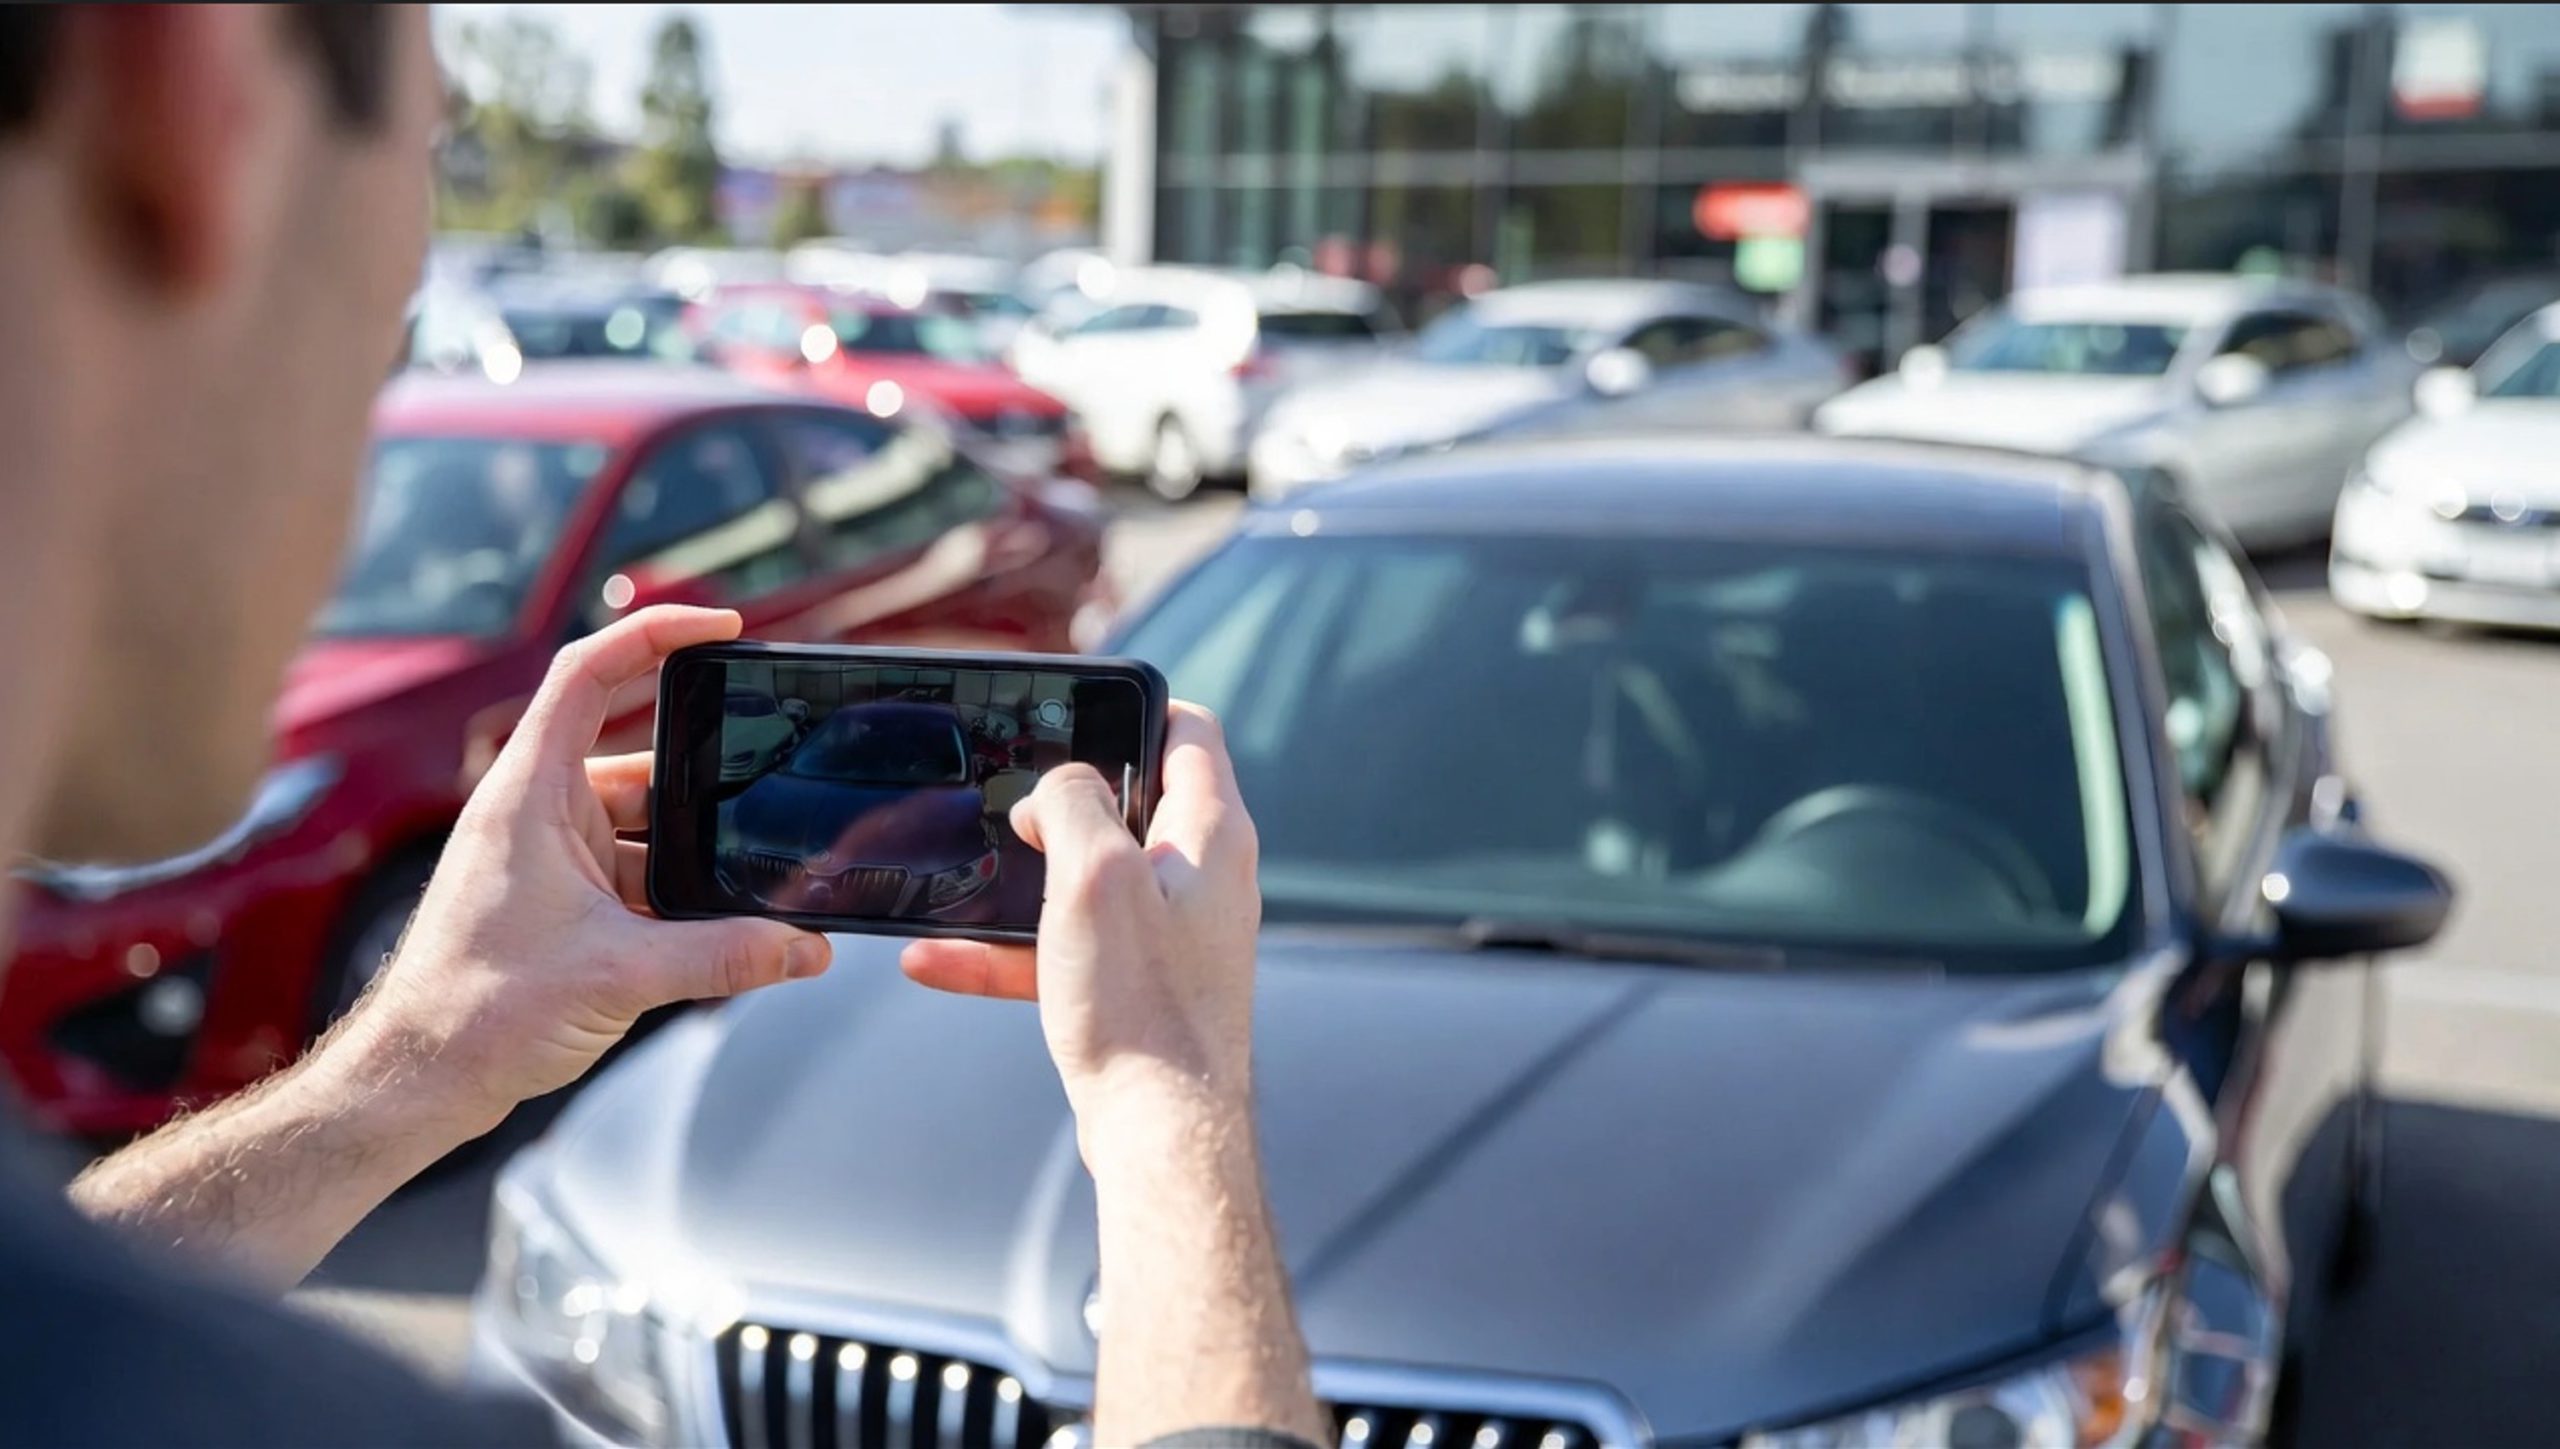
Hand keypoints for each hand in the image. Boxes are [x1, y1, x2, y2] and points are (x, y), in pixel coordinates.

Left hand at [341, 606, 830, 1133]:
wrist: (420, 1080)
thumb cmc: (478, 1012)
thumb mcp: (620, 975)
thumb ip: (724, 956)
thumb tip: (806, 950)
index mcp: (529, 793)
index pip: (590, 672)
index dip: (656, 635)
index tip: (722, 629)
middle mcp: (538, 812)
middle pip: (642, 761)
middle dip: (708, 785)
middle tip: (768, 794)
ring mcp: (549, 857)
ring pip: (646, 828)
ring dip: (695, 857)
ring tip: (750, 887)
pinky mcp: (561, 902)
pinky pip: (636, 876)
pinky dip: (678, 897)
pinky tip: (721, 931)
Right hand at [901, 702, 1259, 1118]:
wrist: (1160, 1135)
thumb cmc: (1142, 1005)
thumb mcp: (1093, 875)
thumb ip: (1072, 804)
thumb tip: (1054, 790)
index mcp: (1211, 834)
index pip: (1189, 732)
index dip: (1132, 709)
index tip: (1072, 714)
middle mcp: (1204, 880)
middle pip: (1130, 804)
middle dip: (1059, 801)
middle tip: (1006, 804)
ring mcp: (1173, 936)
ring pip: (1087, 883)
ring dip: (1021, 883)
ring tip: (960, 880)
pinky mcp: (1141, 987)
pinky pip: (1067, 949)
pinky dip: (1010, 951)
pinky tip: (936, 960)